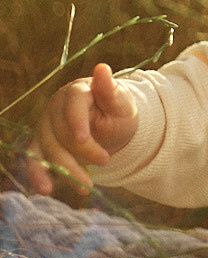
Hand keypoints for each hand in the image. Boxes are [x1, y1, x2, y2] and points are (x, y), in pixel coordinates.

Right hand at [25, 62, 138, 195]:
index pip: (72, 104)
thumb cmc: (117, 110)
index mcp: (76, 91)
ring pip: (48, 149)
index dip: (76, 121)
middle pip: (61, 131)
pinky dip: (39, 175)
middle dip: (82, 151)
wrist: (111, 124)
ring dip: (65, 169)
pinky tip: (45, 189)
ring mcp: (45, 125)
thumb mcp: (121, 103)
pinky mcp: (41, 143)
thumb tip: (102, 68)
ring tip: (85, 187)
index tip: (83, 138)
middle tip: (106, 161)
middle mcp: (56, 106)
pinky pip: (35, 160)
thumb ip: (110, 90)